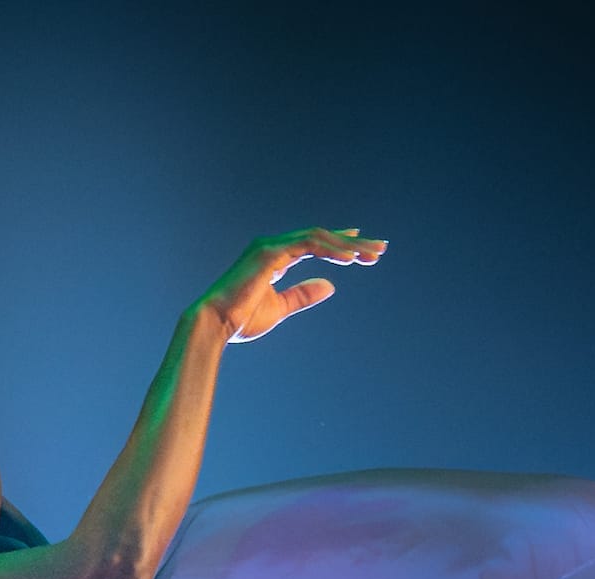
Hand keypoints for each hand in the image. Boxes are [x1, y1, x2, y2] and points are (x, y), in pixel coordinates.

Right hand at [195, 227, 386, 343]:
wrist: (214, 325)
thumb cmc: (239, 321)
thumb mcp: (279, 308)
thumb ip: (302, 295)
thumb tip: (330, 286)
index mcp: (273, 258)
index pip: (312, 244)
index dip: (338, 243)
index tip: (362, 247)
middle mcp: (272, 246)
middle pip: (320, 237)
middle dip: (351, 243)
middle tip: (380, 249)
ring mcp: (270, 246)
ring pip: (318, 237)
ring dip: (347, 245)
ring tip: (372, 254)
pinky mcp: (270, 252)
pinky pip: (309, 245)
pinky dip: (332, 250)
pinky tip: (351, 258)